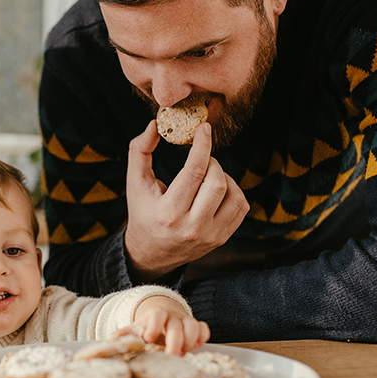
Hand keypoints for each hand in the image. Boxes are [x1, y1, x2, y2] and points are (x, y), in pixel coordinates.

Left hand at [111, 295, 209, 355]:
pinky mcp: (196, 327)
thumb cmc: (146, 329)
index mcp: (155, 315)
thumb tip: (110, 339)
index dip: (154, 325)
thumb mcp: (134, 331)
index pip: (157, 314)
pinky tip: (194, 348)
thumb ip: (124, 335)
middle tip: (172, 355)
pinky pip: (204, 329)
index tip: (149, 339)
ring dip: (190, 340)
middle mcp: (172, 316)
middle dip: (176, 340)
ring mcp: (185, 320)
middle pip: (177, 324)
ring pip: (194, 325)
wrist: (161, 321)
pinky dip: (202, 338)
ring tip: (183, 353)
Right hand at [124, 121, 248, 278]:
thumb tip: (155, 125)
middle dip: (212, 162)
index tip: (204, 129)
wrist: (151, 252)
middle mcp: (191, 227)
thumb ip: (140, 150)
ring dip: (225, 176)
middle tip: (202, 159)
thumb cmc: (143, 211)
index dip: (202, 145)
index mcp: (168, 212)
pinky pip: (241, 207)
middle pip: (217, 182)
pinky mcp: (222, 238)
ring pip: (234, 194)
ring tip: (209, 175)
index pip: (194, 172)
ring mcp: (210, 235)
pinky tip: (217, 189)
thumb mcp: (135, 182)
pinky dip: (233, 191)